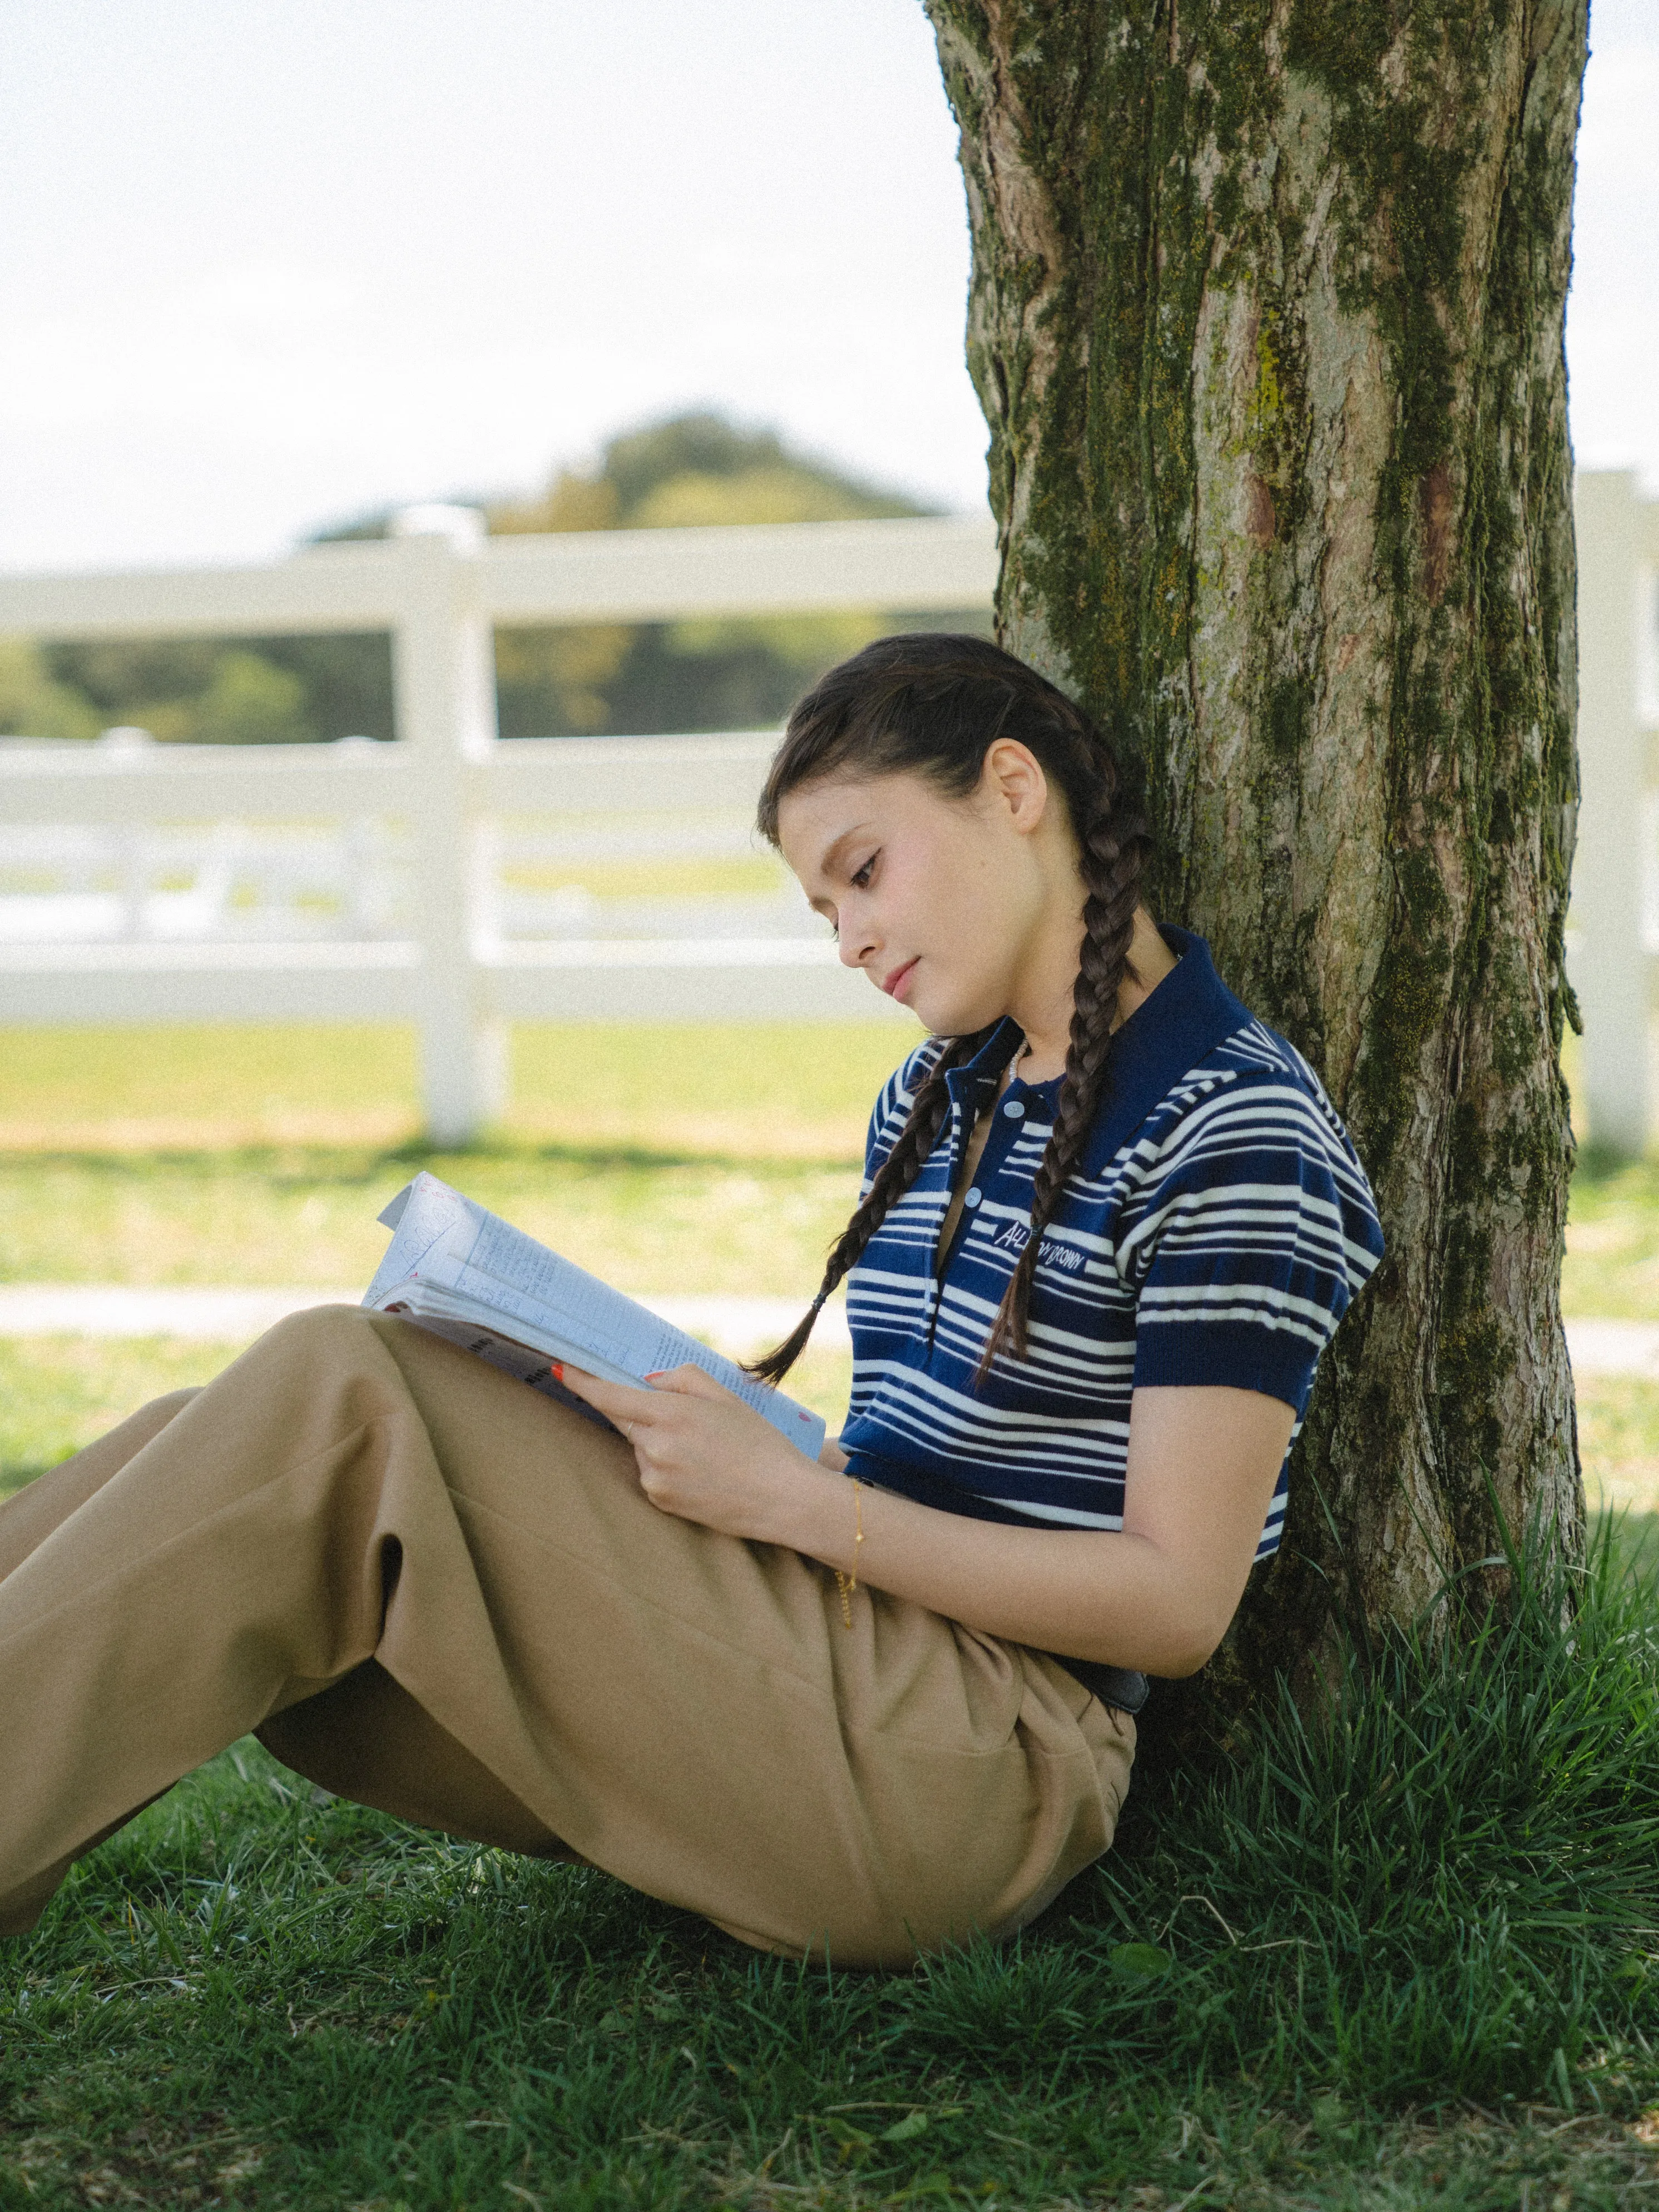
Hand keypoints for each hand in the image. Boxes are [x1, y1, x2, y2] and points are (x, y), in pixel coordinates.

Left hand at [556, 1361, 808, 1541]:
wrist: (782, 1498)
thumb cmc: (760, 1443)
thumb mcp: (726, 1396)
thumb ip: (682, 1379)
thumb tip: (648, 1382)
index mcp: (673, 1415)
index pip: (612, 1396)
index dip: (583, 1382)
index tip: (561, 1369)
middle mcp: (657, 1448)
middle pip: (625, 1420)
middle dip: (639, 1411)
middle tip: (680, 1418)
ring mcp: (655, 1479)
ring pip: (640, 1447)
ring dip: (657, 1441)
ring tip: (705, 1451)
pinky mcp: (660, 1501)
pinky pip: (651, 1473)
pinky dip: (666, 1466)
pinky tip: (701, 1470)